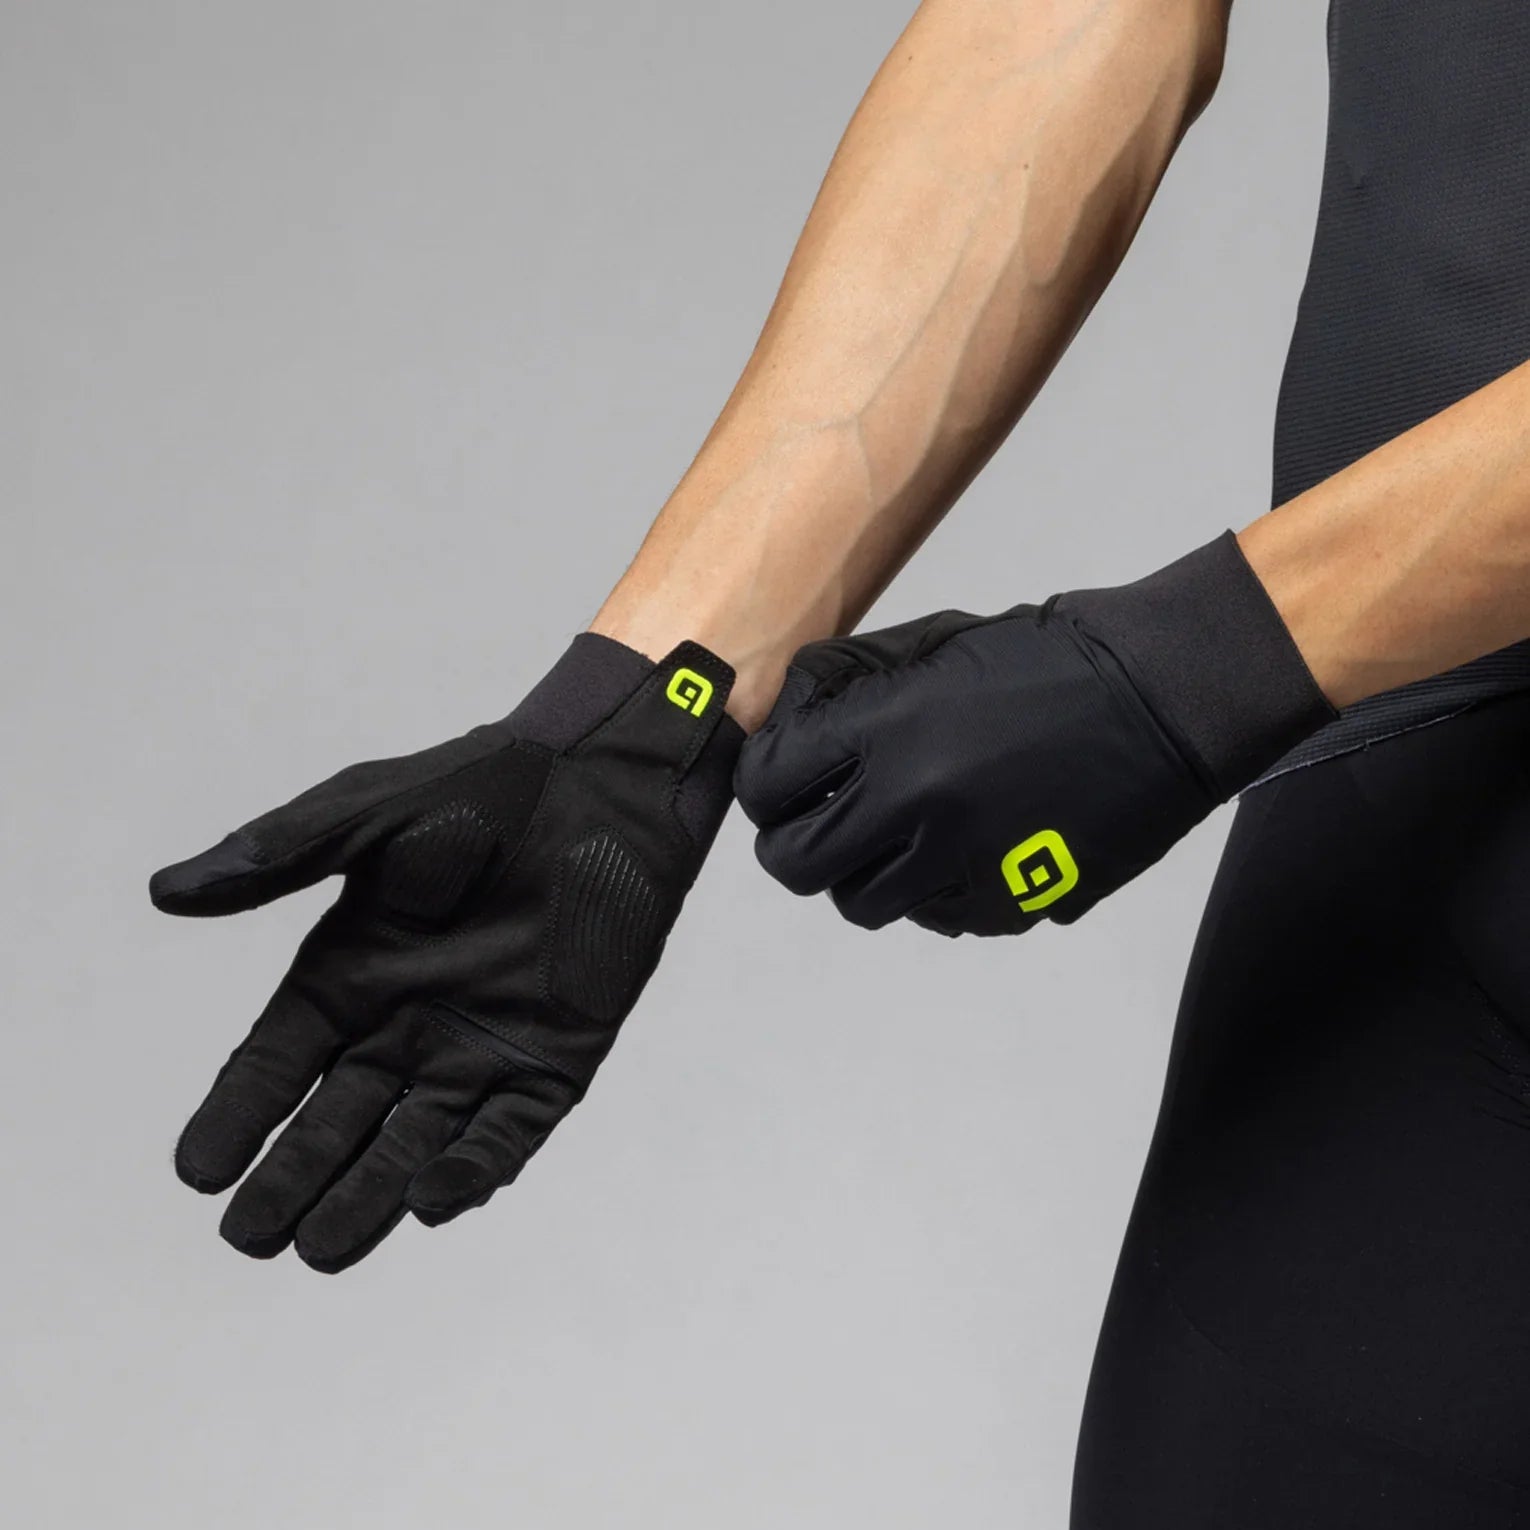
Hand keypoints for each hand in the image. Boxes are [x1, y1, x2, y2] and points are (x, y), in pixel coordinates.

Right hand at [152, 635, 740, 1271]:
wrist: (601, 786)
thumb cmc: (483, 787)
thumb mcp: (367, 815)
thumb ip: (277, 857)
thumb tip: (167, 892)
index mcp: (348, 973)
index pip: (275, 1063)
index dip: (237, 1115)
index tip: (197, 1170)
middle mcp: (404, 1026)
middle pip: (334, 1122)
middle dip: (291, 1178)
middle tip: (249, 1236)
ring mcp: (478, 1050)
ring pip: (410, 1145)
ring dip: (368, 1198)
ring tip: (319, 1248)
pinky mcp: (551, 1064)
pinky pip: (506, 1135)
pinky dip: (470, 1171)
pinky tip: (429, 1201)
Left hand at [734, 532, 1334, 936]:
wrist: (1165, 697)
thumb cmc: (1051, 655)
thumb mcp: (935, 642)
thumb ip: (851, 685)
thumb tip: (788, 720)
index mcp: (890, 731)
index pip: (768, 784)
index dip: (762, 782)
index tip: (779, 778)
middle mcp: (917, 806)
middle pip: (795, 863)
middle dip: (792, 839)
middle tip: (815, 820)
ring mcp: (964, 864)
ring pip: (860, 904)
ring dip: (861, 871)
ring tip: (892, 836)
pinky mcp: (1012, 903)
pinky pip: (935, 915)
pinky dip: (932, 889)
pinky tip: (959, 847)